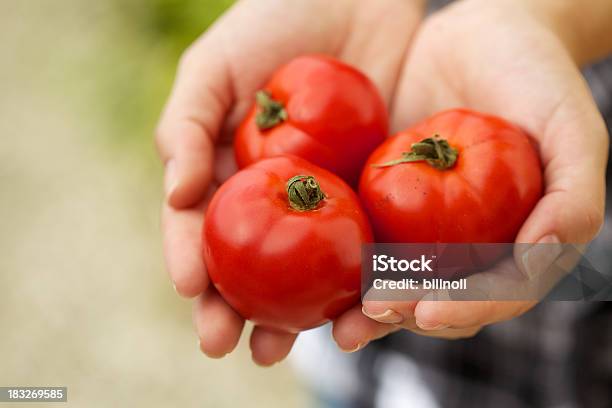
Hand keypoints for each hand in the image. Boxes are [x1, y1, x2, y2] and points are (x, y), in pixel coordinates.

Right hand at [155, 0, 424, 364]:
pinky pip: (363, 246)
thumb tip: (175, 195)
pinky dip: (354, 282)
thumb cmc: (278, 20)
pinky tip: (349, 310)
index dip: (191, 260)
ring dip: (287, 316)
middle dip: (234, 308)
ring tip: (277, 349)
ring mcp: (324, 202)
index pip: (201, 227)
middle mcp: (272, 198)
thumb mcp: (216, 62)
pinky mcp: (375, 197)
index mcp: (227, 171)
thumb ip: (187, 123)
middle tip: (228, 344)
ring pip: (301, 273)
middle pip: (247, 265)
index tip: (193, 290)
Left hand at [333, 0, 608, 345]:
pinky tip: (321, 281)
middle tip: (374, 314)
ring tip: (343, 327)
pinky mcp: (390, 202)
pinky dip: (346, 265)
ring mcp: (429, 227)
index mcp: (520, 240)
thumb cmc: (535, 76)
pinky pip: (367, 239)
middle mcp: (473, 243)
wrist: (480, 33)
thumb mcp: (571, 128)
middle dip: (409, 314)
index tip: (428, 309)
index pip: (497, 291)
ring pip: (402, 281)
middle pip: (443, 295)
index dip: (466, 307)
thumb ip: (575, 195)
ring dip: (373, 311)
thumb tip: (544, 254)